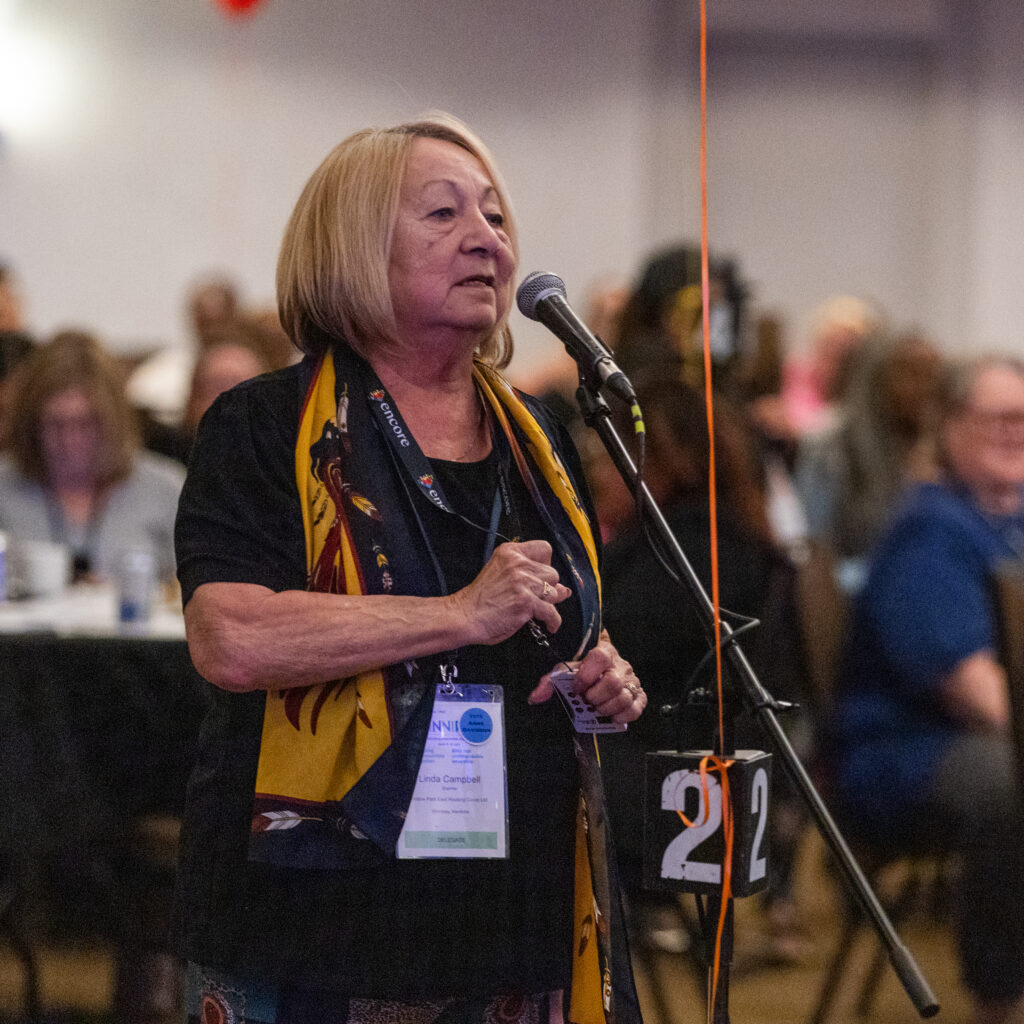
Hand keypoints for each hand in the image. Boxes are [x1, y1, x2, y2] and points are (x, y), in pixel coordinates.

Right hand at [454, 540, 571, 645]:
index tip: (539, 576)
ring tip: (539, 611)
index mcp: (509, 553)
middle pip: (552, 573)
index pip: (544, 548)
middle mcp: (517, 563)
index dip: (546, 564)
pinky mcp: (526, 601)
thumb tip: (562, 588)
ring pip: (554, 592)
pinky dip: (553, 621)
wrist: (464, 616)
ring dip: (549, 604)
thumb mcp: (500, 574)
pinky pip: (552, 611)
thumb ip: (528, 575)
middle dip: (548, 587)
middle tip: (536, 597)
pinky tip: (549, 624)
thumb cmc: (480, 599)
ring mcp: (522, 582)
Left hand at [529, 630, 645, 722]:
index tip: (577, 687)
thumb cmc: (583, 672)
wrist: (602, 674)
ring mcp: (632, 681)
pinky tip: (611, 716)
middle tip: (587, 700)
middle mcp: (621, 666)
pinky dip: (623, 715)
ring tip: (596, 708)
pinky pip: (636, 708)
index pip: (600, 657)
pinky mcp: (640, 696)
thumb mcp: (566, 671)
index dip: (587, 675)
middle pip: (614, 682)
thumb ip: (550, 681)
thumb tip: (535, 697)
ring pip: (624, 698)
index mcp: (604, 652)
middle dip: (596, 696)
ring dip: (606, 708)